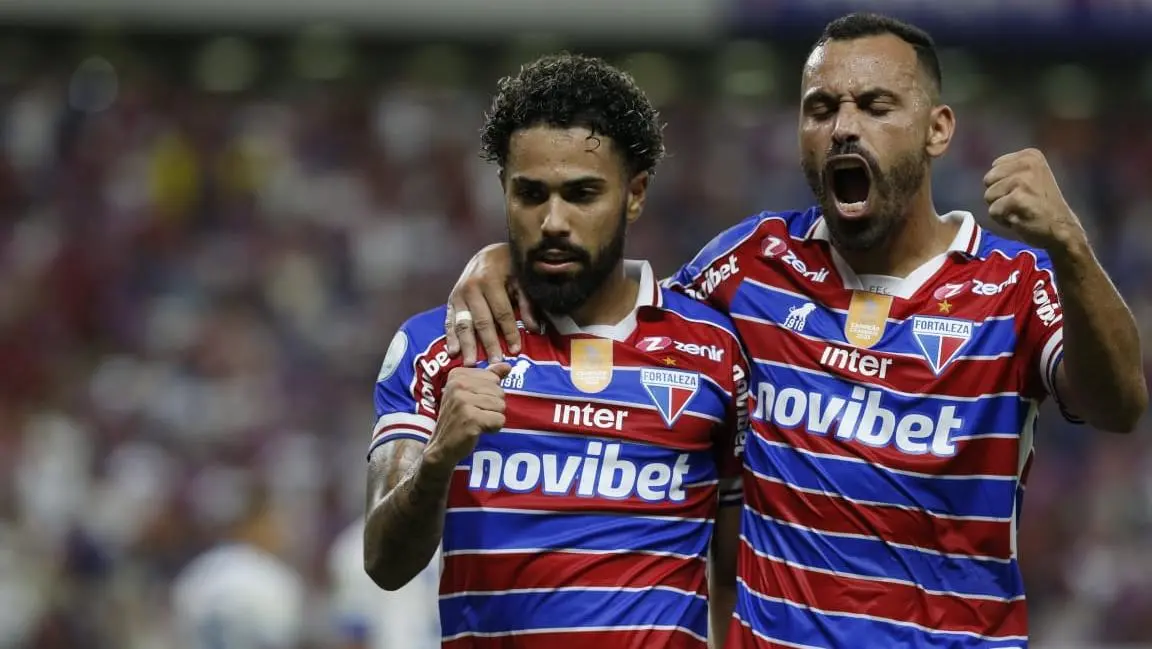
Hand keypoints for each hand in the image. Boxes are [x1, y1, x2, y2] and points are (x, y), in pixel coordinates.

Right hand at [424, 363, 510, 467]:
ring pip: (501, 406)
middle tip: (475, 415)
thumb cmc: (459, 418)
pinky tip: (478, 430)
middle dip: (493, 407)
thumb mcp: (470, 393)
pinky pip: (499, 420)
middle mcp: (458, 385)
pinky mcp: (470, 419)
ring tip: (476, 422)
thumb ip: (489, 377)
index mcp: (457, 374)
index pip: (494, 378)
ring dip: (493, 418)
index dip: (489, 394)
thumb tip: (507, 365)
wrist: (442, 446)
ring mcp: (463, 401)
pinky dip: (493, 428)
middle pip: (499, 392)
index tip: (473, 402)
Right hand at [445, 243, 536, 365]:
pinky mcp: (451, 300)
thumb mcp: (522, 279)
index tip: (515, 351)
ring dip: (467, 345)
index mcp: (490, 280)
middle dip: (489, 343)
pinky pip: (449, 320)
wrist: (488, 253)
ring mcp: (458, 294)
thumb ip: (527, 303)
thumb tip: (535, 329)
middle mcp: (471, 288)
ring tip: (471, 363)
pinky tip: (453, 352)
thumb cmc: (510, 267)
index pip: (502, 312)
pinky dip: (451, 337)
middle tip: (494, 363)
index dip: (509, 332)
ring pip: (463, 323)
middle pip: (482, 321)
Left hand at [983, 148, 1086, 250]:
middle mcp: (1027, 163)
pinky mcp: (1018, 198)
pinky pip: (993, 210)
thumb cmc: (1042, 206)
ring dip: (1001, 208)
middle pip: (988, 180)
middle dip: (999, 195)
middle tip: (1019, 203)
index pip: (994, 168)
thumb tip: (988, 175)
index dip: (1002, 184)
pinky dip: (1003, 220)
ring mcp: (1023, 180)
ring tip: (1020, 210)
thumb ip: (1010, 172)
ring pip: (989, 196)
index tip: (1022, 192)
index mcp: (1030, 155)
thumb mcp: (1031, 178)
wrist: (1062, 229)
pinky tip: (1020, 219)